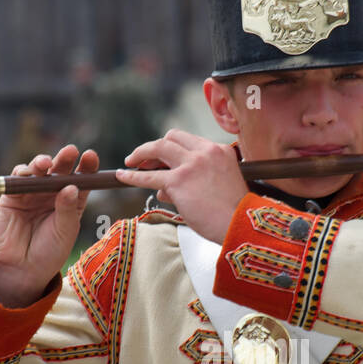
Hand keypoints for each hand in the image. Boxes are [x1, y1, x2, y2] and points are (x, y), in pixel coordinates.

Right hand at [0, 145, 96, 306]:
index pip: (82, 179)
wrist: (22, 269)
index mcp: (71, 201)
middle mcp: (53, 193)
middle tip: (71, 151)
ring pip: (38, 171)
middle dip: (65, 159)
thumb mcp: (65, 232)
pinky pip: (17, 179)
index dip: (87, 167)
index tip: (90, 157)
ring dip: (42, 162)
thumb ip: (67, 209)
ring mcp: (32, 193)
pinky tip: (30, 172)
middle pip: (60, 170)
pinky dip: (23, 172)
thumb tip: (71, 186)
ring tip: (47, 163)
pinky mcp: (12, 196)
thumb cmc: (49, 252)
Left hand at [116, 129, 247, 243]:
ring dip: (141, 154)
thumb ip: (194, 183)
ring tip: (130, 163)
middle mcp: (205, 152)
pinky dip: (132, 175)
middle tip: (144, 159)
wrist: (240, 226)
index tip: (164, 157)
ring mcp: (191, 164)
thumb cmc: (234, 214)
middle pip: (172, 137)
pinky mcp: (178, 181)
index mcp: (220, 151)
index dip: (174, 147)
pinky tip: (122, 175)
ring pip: (158, 148)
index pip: (190, 141)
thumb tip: (163, 189)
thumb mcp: (219, 188)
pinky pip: (148, 176)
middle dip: (156, 146)